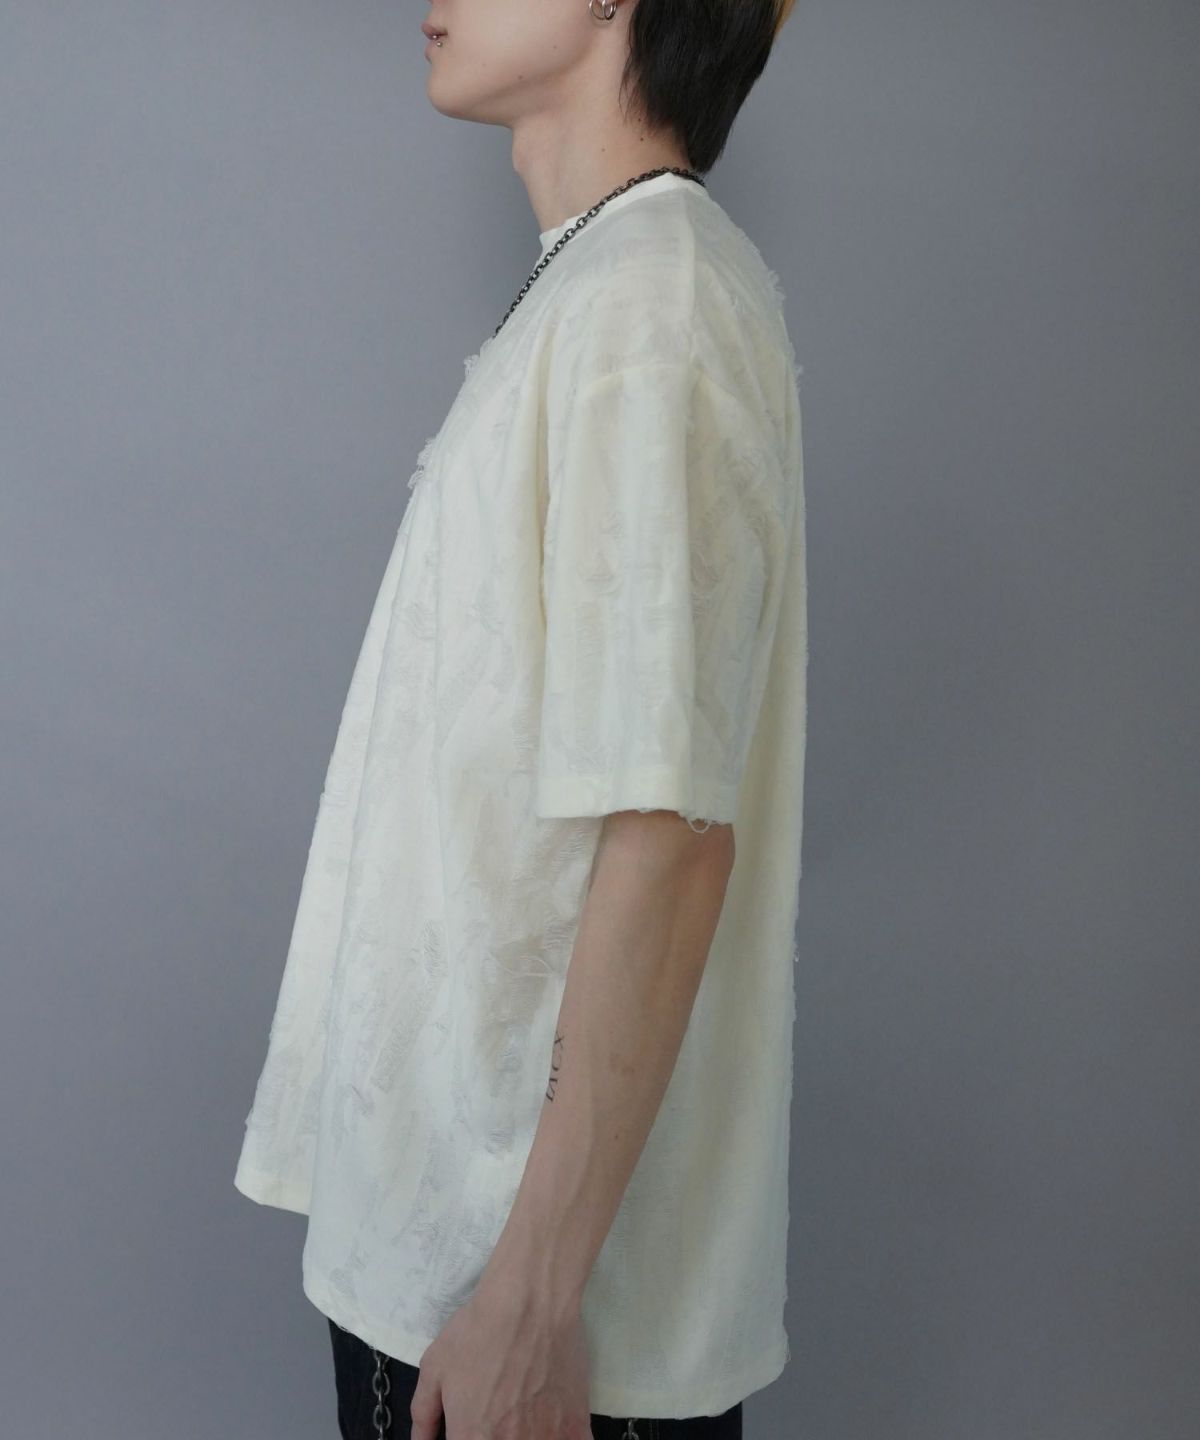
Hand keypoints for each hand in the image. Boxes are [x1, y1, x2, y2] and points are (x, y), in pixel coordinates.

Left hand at [411, 1275, 591, 1439]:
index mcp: (472, 1439)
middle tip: (496, 1415)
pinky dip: (559, 1438)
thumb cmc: (479, 1331)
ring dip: (528, 1437)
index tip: (470, 1427)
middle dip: (495, 1436)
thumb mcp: (435, 1368)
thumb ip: (424, 1415)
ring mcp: (547, 1439)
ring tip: (521, 1417)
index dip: (467, 1437)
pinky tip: (551, 1425)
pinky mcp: (576, 1427)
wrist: (531, 1300)